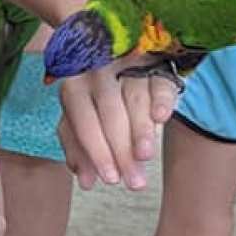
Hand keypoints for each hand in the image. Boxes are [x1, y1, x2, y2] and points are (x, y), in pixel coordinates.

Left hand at [56, 54, 176, 190]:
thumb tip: (87, 182)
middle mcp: (97, 69)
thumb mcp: (81, 116)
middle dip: (121, 150)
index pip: (83, 120)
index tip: (111, 179)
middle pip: (109, 112)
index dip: (96, 151)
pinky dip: (161, 100)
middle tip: (134, 181)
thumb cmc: (95, 94)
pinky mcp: (155, 62)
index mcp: (74, 84)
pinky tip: (161, 118)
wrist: (113, 53)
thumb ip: (80, 148)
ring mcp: (126, 62)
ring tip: (145, 156)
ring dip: (140, 130)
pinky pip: (159, 81)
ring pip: (135, 97)